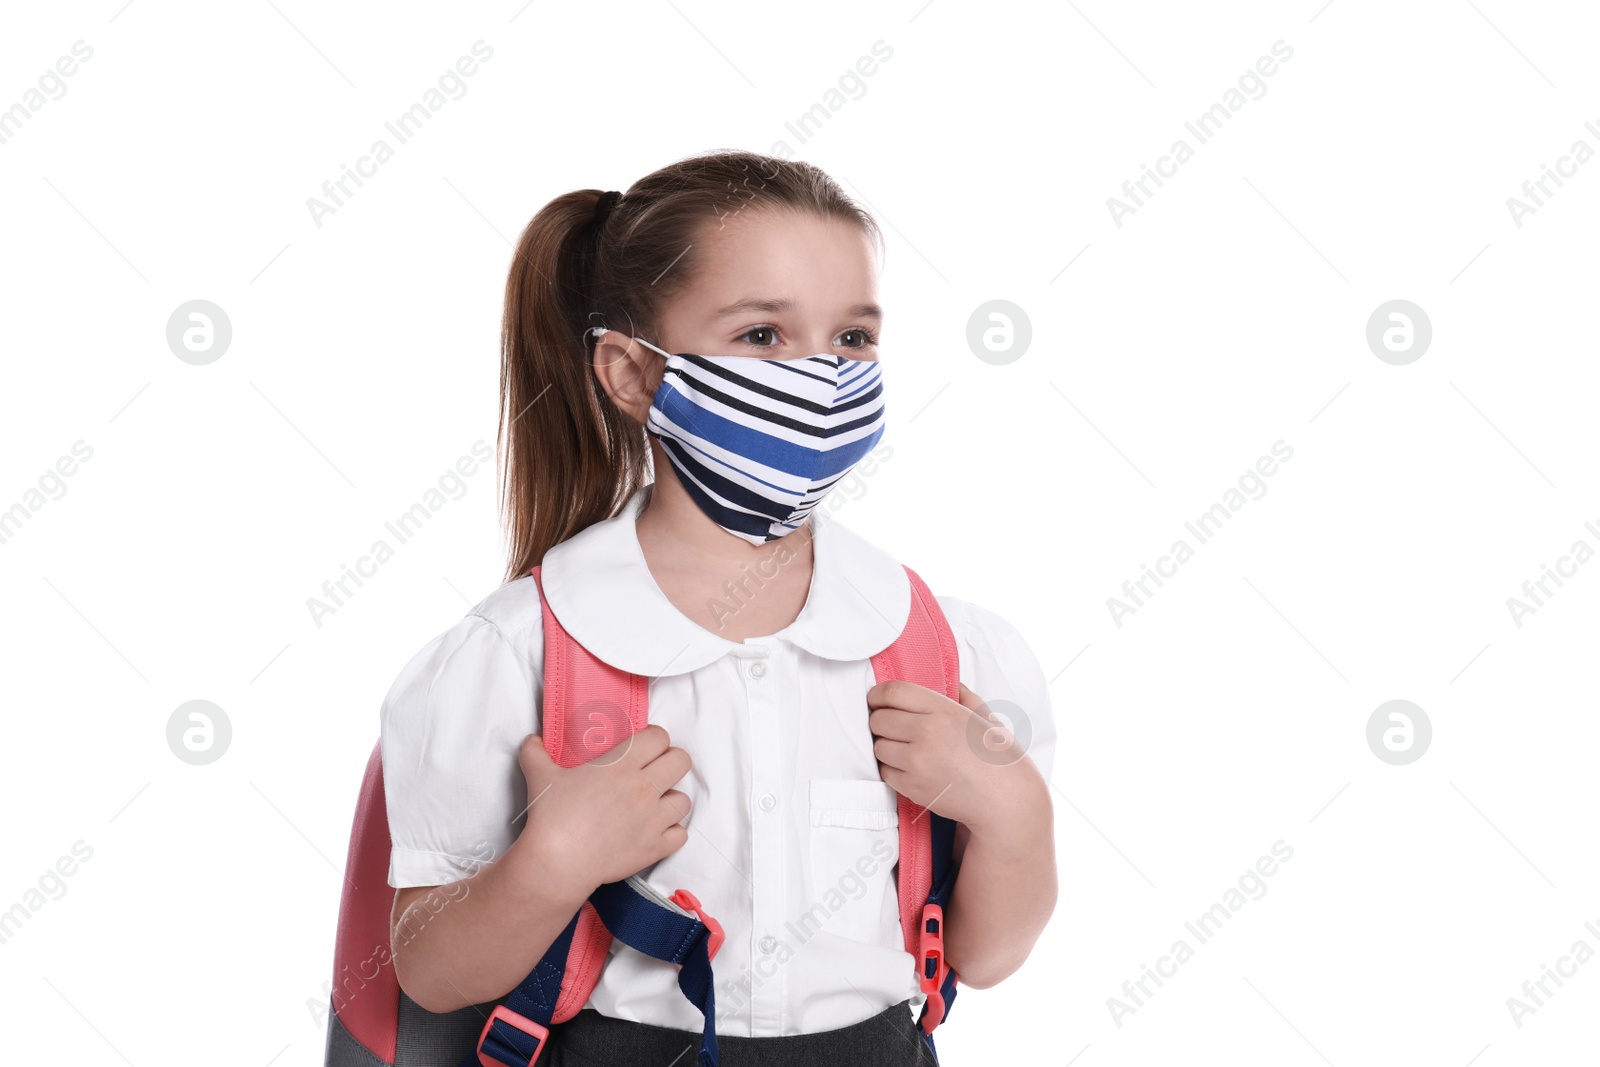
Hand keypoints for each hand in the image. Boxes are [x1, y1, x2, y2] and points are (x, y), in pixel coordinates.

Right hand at [510, 724, 691, 898]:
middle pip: (681, 761)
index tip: (644, 746)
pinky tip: (655, 831)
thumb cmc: (552, 816)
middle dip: (670, 762)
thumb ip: (536, 752)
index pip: (659, 737)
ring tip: (655, 803)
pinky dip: (672, 832)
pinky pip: (681, 834)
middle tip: (653, 770)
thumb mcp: (540, 776)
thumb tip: (532, 740)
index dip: (654, 738)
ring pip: (684, 799)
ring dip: (671, 799)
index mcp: (621, 764)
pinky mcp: (655, 847)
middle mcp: (644, 787)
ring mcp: (653, 819)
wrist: (558, 861)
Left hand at [867, 680, 1038, 833]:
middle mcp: (927, 732)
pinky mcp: (912, 786)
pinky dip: (893, 770)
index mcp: (944, 710)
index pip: (893, 692)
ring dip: (887, 747)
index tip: (876, 700)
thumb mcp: (985, 718)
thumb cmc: (999, 759)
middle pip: (878, 719)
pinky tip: (911, 769)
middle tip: (892, 727)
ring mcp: (917, 761)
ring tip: (905, 750)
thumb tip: (951, 684)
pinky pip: (885, 772)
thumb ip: (964, 697)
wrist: (1005, 800)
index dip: (878, 695)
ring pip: (878, 746)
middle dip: (881, 722)